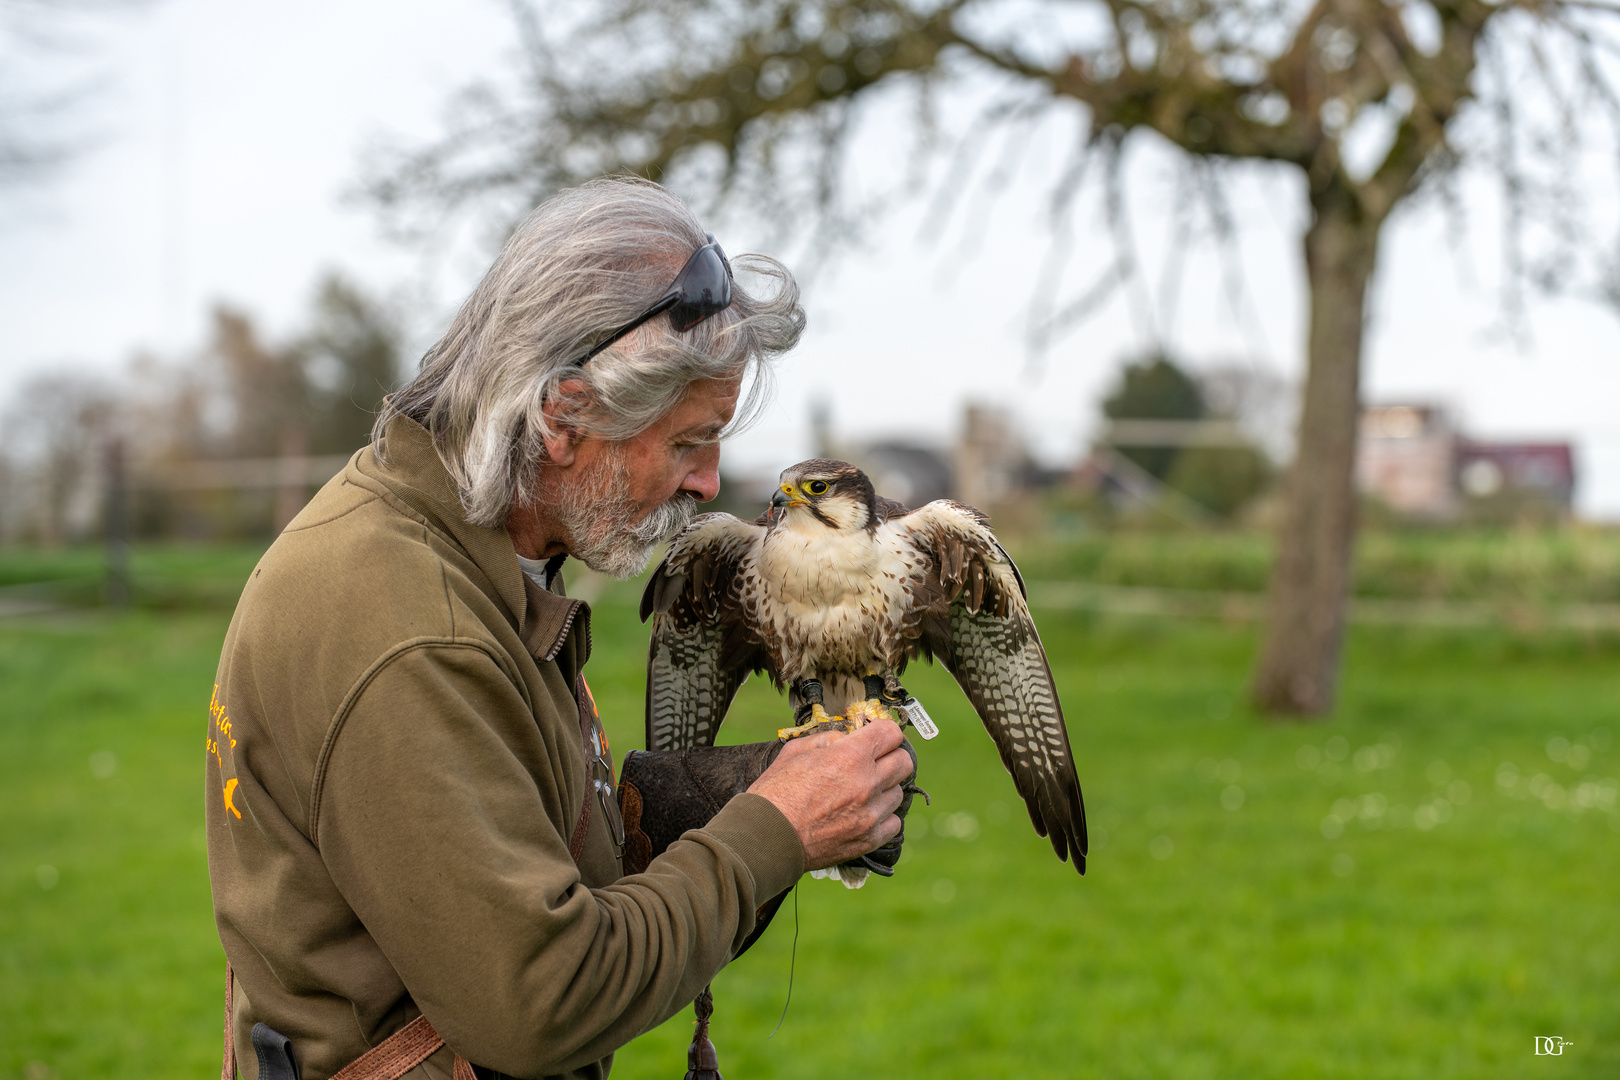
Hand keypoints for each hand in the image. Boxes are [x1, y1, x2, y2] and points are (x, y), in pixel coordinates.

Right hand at [747, 719, 911, 870]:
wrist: (766, 838)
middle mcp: (867, 783)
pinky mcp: (869, 839)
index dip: (883, 731)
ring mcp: (870, 814)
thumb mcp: (796, 751)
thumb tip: (847, 739)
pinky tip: (864, 814)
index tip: (876, 737)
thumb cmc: (775, 793)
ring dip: (884, 789)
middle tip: (873, 762)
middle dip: (890, 757)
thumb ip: (828, 739)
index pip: (892, 733)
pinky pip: (894, 823)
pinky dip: (883, 817)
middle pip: (904, 762)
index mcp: (850, 756)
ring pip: (899, 793)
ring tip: (862, 792)